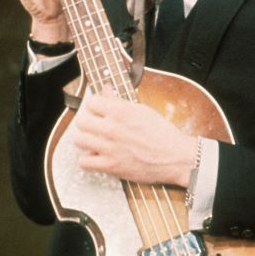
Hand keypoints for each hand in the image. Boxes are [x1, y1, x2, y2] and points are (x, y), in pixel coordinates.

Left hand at [70, 92, 195, 186]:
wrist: (175, 157)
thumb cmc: (163, 134)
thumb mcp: (143, 110)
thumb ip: (119, 101)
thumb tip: (105, 89)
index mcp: (121, 111)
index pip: (91, 102)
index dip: (96, 106)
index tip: (100, 111)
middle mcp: (112, 128)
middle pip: (81, 121)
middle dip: (88, 123)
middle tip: (96, 127)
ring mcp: (109, 147)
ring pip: (79, 140)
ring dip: (86, 140)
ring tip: (95, 142)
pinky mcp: (110, 166)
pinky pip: (84, 162)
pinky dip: (89, 160)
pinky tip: (98, 156)